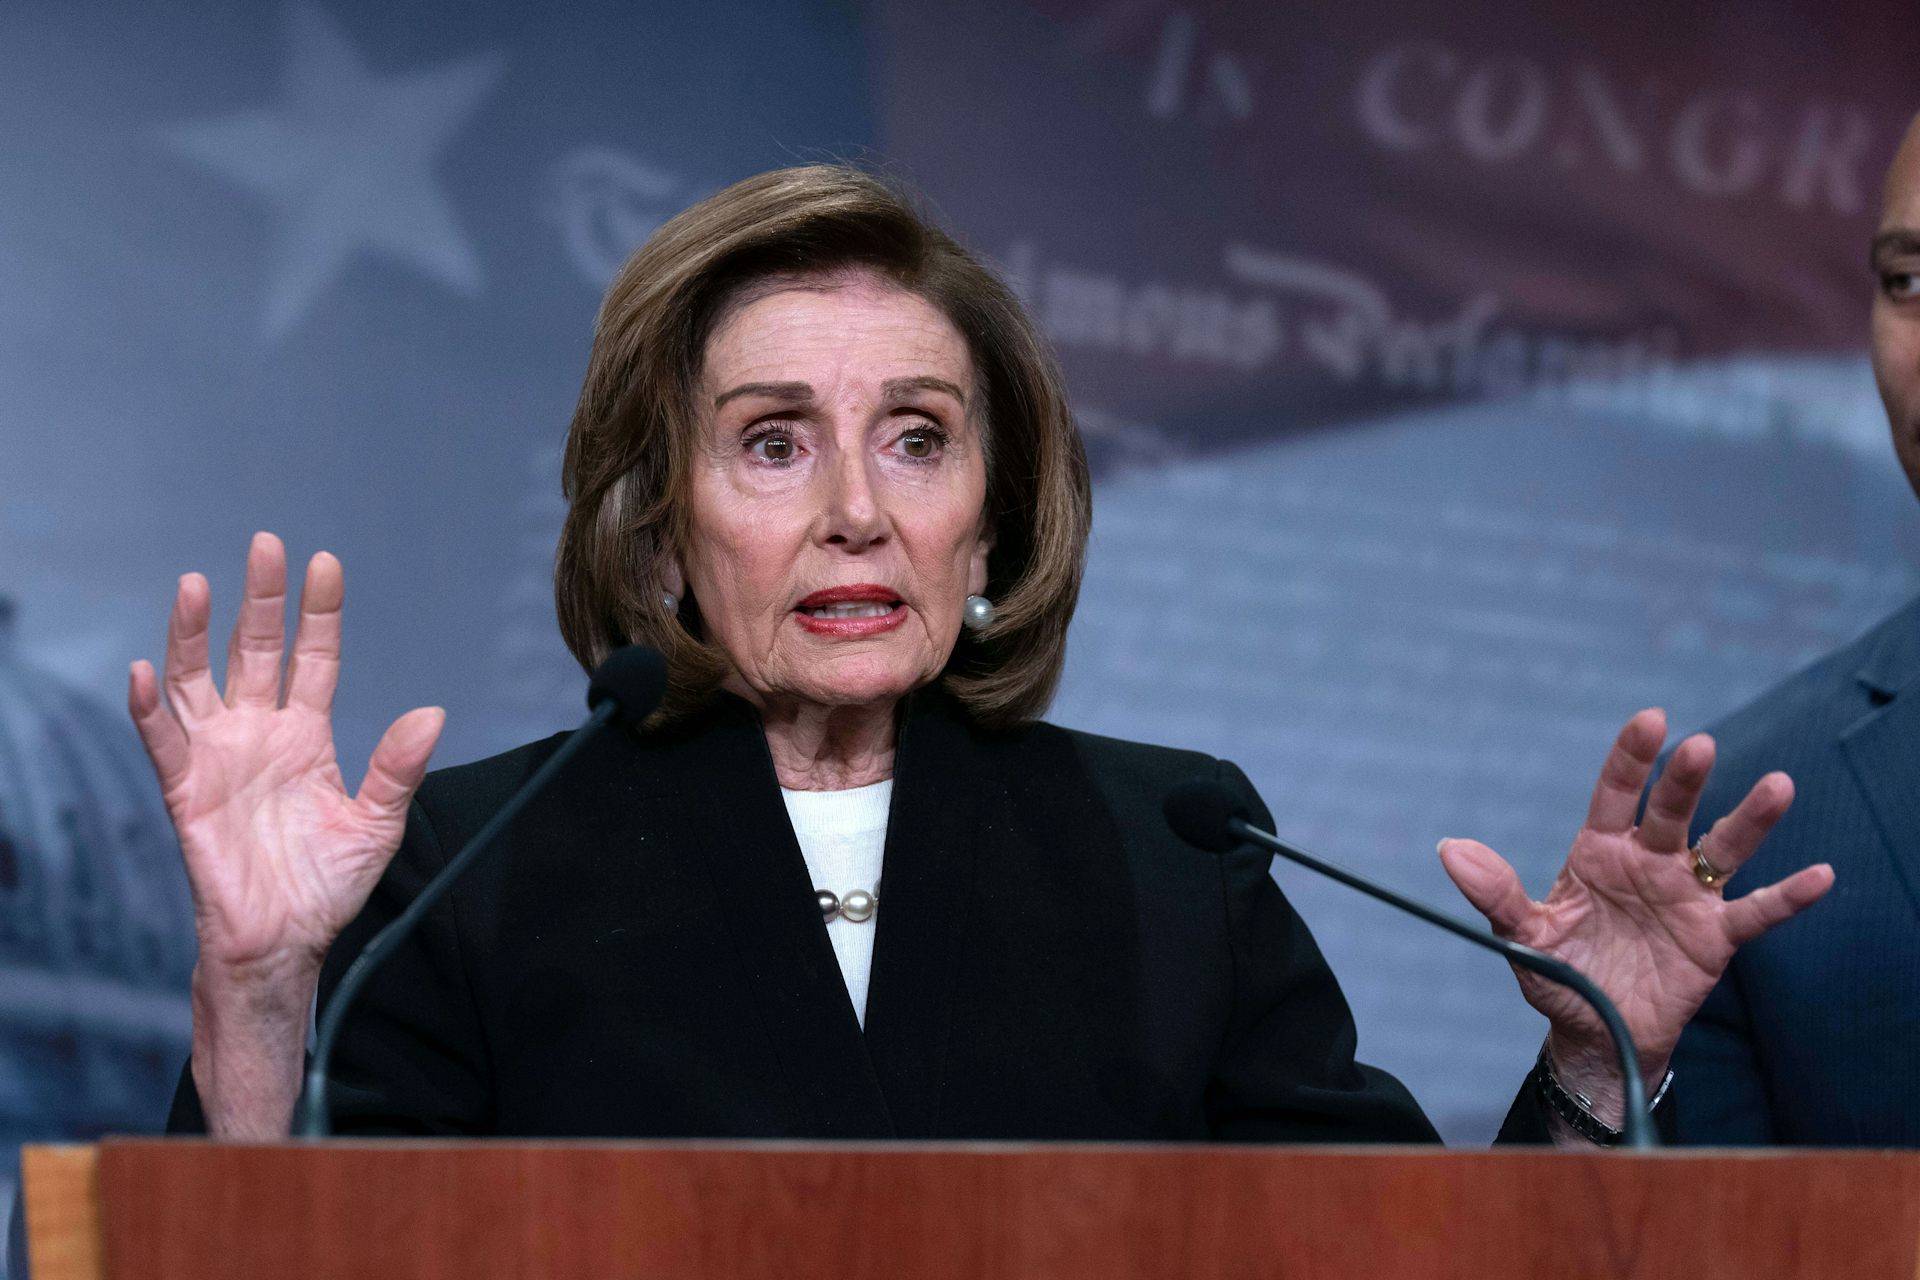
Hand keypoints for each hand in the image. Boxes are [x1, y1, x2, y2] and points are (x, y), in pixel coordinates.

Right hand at [130, 533, 444, 984]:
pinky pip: (162, 742)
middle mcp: (259, 732)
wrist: (283, 941)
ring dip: (193, 634)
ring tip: (196, 584)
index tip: (325, 563)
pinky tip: (143, 672)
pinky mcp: (185, 791)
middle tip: (266, 545)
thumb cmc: (327, 885)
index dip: (319, 613)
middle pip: (257, 651)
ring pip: (198, 680)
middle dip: (261, 599)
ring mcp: (219, 757)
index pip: (314, 658)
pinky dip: (149, 708)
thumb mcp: (376, 823)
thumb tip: (433, 715)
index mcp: (307, 734)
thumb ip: (398, 769)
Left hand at [1438, 709, 1832, 1119]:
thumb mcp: (1522, 937)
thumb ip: (1495, 893)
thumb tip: (1451, 849)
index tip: (1650, 720)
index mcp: (1598, 852)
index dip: (1631, 757)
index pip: (1615, 793)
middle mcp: (1648, 863)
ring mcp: (1686, 896)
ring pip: (1723, 849)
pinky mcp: (1714, 937)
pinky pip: (1756, 912)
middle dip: (1684, 781)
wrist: (1595, 1034)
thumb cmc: (1560, 975)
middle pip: (1671, 812)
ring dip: (1750, 822)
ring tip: (1778, 787)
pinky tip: (1820, 875)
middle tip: (1699, 748)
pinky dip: (1788, 896)